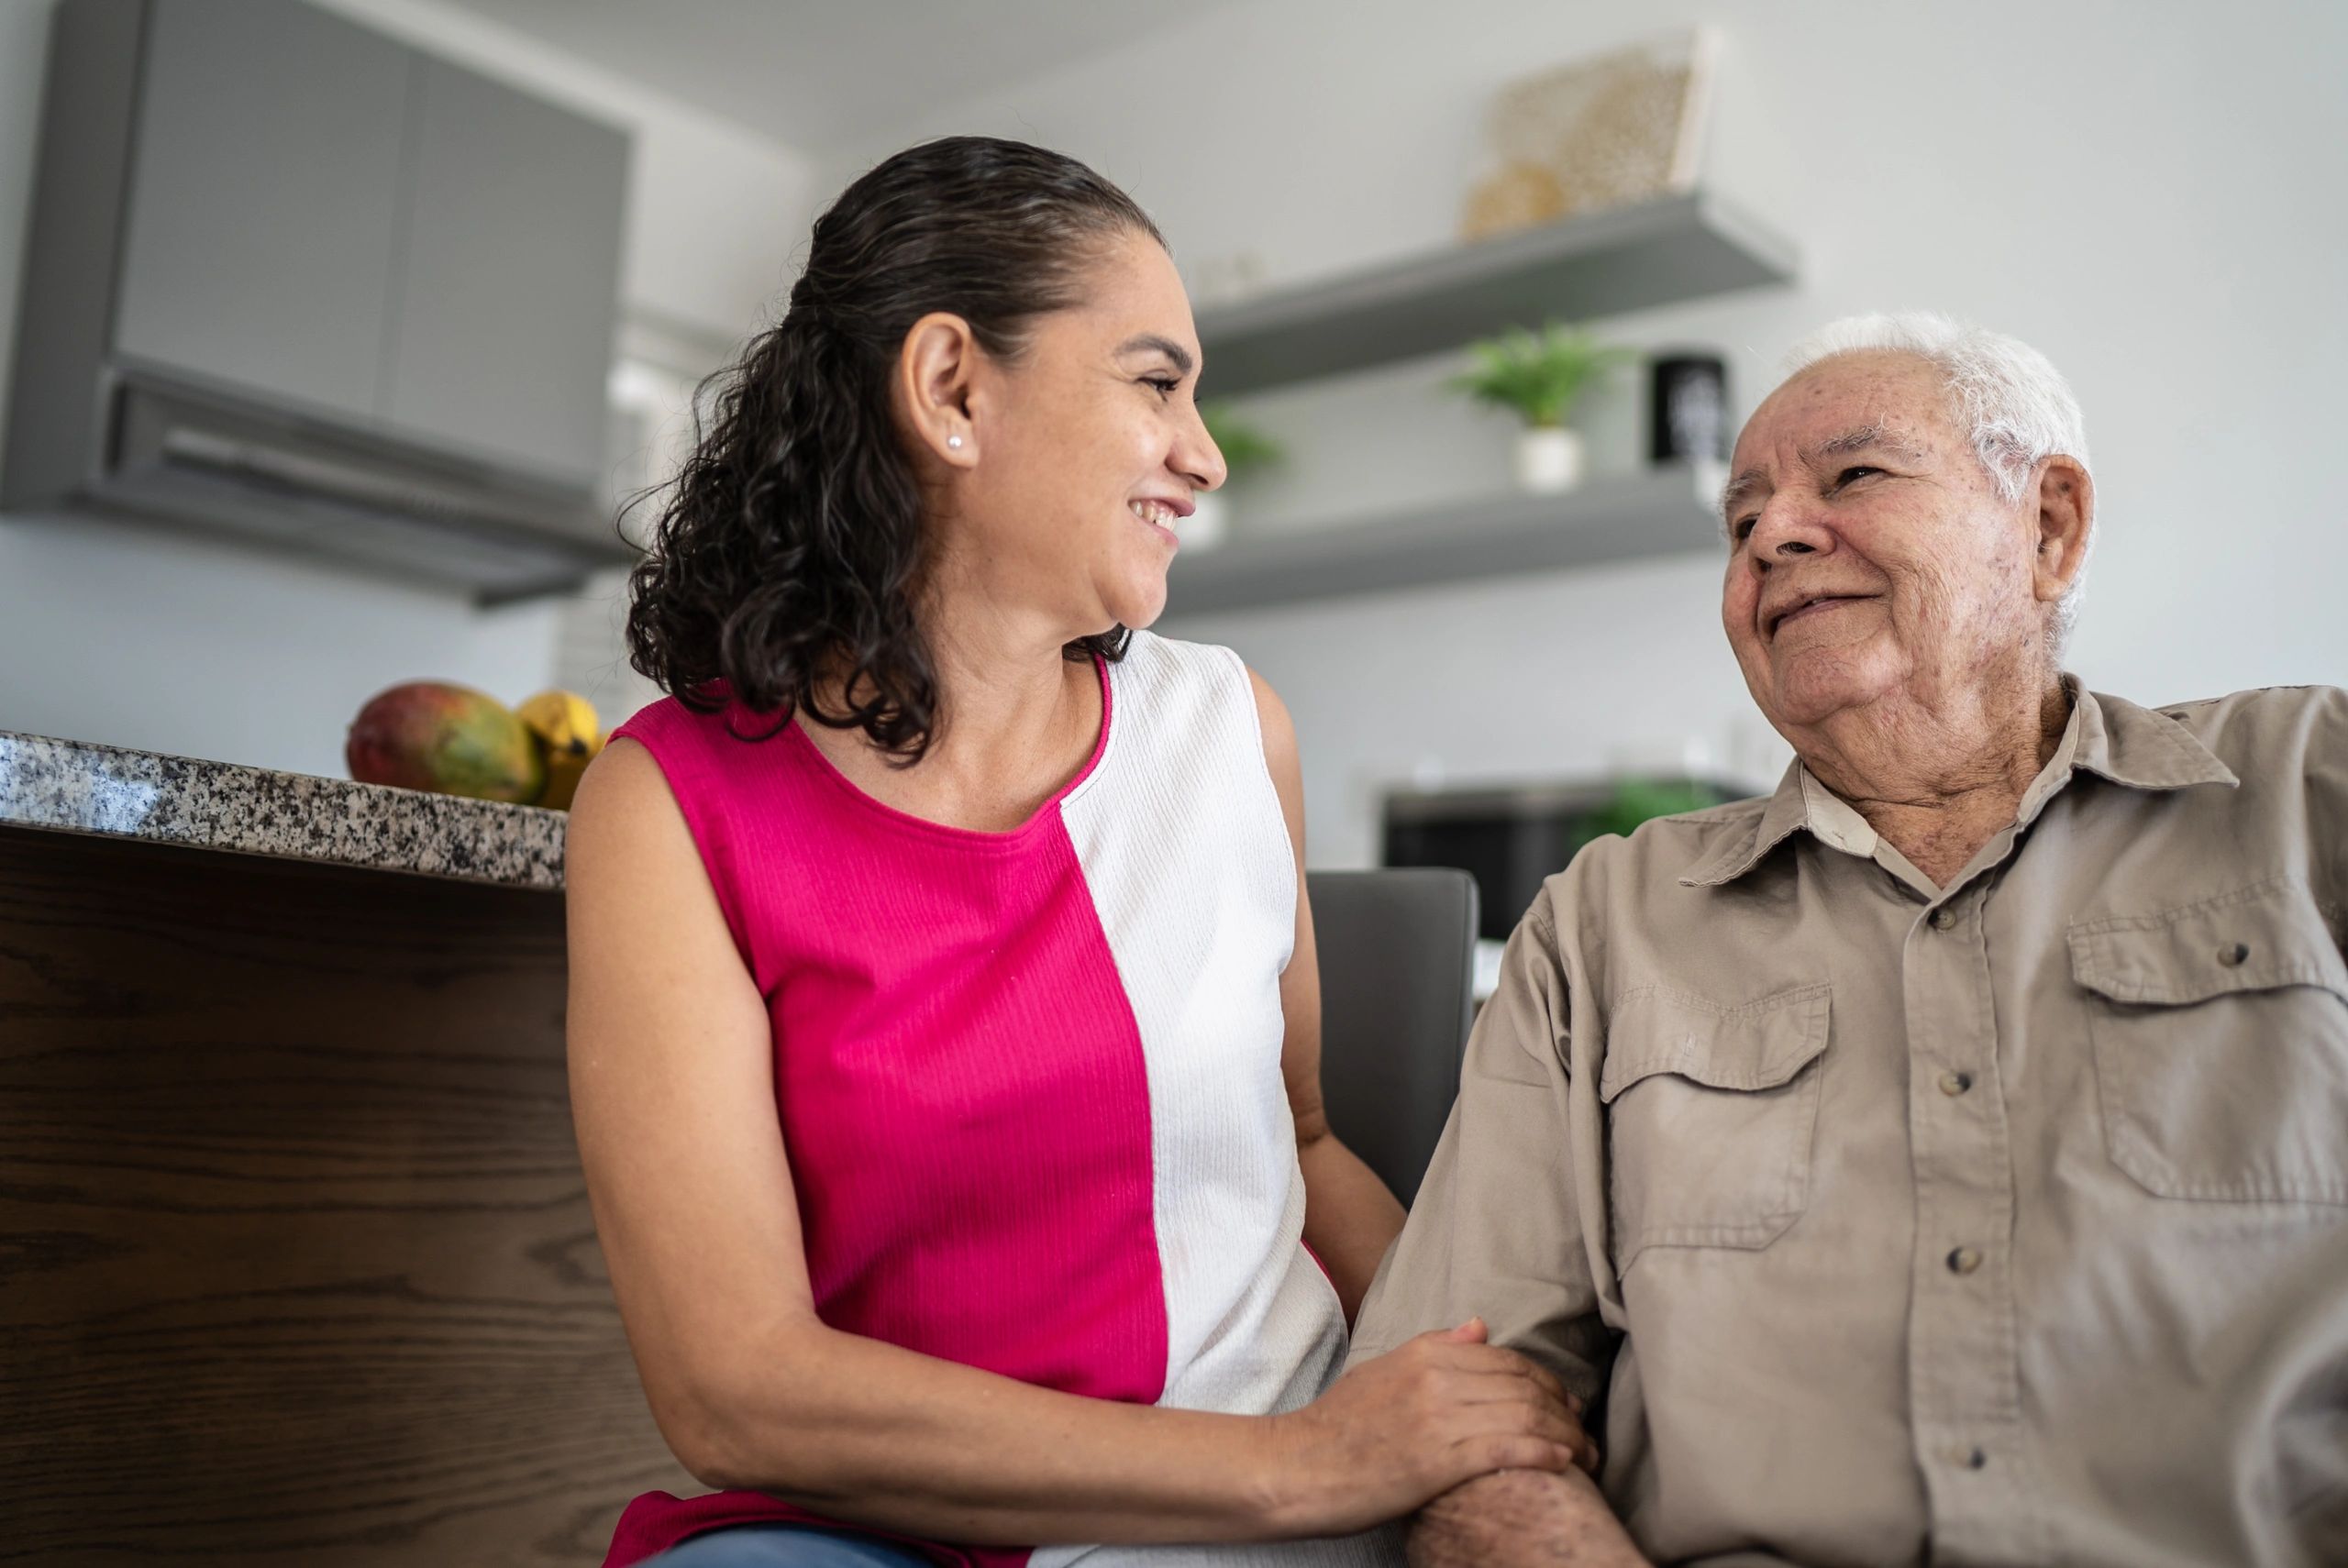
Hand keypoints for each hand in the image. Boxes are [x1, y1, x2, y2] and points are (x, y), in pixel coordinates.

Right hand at [1261, 1317, 1598, 1535]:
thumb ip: (1433, 1346)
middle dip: (1564, 1409)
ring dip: (1566, 1436)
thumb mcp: (1382, 1371)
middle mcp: (1435, 1378)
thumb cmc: (1338, 1427)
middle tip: (1586, 1430)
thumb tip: (1478, 1326)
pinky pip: (1507, 1448)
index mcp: (1423, 1353)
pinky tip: (1564, 1463)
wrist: (1297, 1467)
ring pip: (1524, 1416)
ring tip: (1586, 1455)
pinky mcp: (1438, 1460)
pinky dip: (1544, 1453)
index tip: (1565, 1402)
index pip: (1505, 1359)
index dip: (1545, 1381)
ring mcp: (1437, 1418)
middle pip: (1523, 1385)